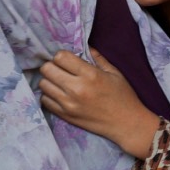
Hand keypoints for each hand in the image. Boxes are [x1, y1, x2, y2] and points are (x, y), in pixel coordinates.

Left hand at [39, 48, 158, 157]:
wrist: (126, 123)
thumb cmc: (123, 96)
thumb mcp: (115, 73)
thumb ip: (98, 58)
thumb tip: (84, 47)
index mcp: (90, 75)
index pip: (60, 57)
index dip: (63, 56)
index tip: (69, 61)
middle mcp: (76, 88)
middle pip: (47, 69)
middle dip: (53, 66)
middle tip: (62, 70)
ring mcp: (68, 103)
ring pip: (43, 84)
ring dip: (50, 81)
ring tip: (61, 83)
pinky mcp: (64, 115)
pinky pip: (45, 100)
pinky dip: (50, 95)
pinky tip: (60, 95)